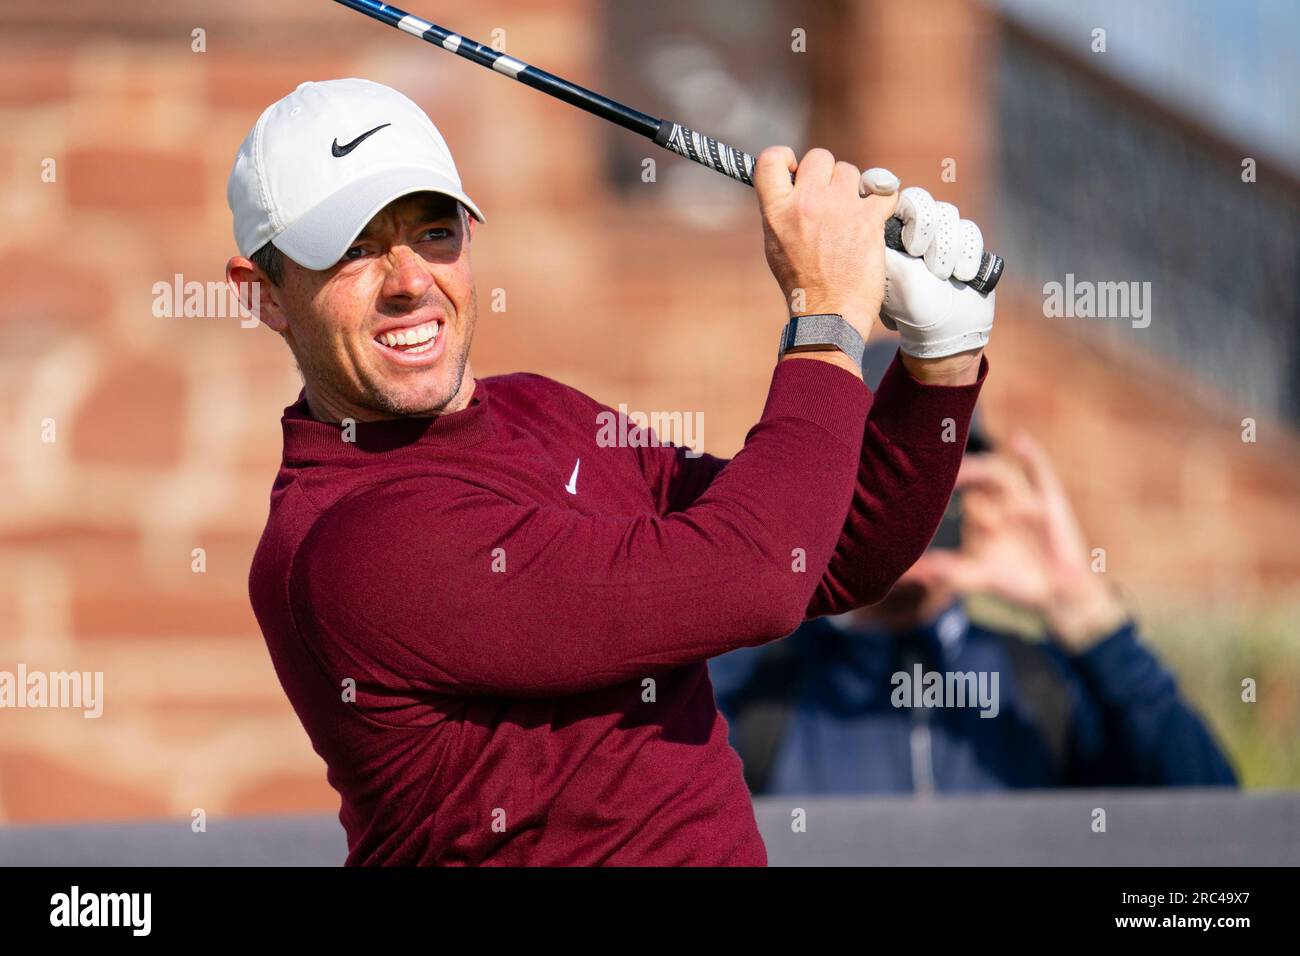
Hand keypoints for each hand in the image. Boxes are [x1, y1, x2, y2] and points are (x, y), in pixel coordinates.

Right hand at [754, 146, 899, 340]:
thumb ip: (782, 211)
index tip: (795, 170)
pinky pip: (884, 190)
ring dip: (853, 189)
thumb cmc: (801, 284)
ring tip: (851, 217)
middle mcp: (806, 203)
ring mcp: (839, 208)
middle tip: (829, 200)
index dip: (786, 158)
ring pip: (851, 172)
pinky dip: (883, 201)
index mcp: (777, 211)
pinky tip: (876, 216)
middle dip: (826, 174)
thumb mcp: (775, 245)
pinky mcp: (868, 220)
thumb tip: (793, 187)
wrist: (828, 314)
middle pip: (819, 158)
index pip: (770, 159)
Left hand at [880, 186, 995, 360]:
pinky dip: (966, 255)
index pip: (885, 195)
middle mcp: (911, 229)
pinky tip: (960, 276)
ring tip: (940, 275)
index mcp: (885, 234)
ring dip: (945, 248)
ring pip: (947, 214)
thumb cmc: (911, 305)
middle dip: (924, 227)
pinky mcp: (964, 242)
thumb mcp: (888, 274)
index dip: (888, 191)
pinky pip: (969, 230)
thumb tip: (865, 208)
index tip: (890, 197)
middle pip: (920, 199)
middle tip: (917, 252)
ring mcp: (939, 234)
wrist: (949, 330)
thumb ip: (878, 241)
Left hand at [908, 432, 1127, 652]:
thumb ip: (945, 571)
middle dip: (958, 474)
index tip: (915, 482)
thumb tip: (907, 575)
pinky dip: (1030, 454)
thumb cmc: (1013, 580)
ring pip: (1000, 474)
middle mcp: (997, 499)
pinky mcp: (1049, 498)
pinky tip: (1015, 439)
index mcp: (977, 512)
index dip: (937, 486)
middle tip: (936, 471)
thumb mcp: (977, 575)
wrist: (1056, 592)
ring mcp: (1022, 497)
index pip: (955, 490)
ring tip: (966, 477)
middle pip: (973, 475)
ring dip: (984, 475)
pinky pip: (1040, 470)